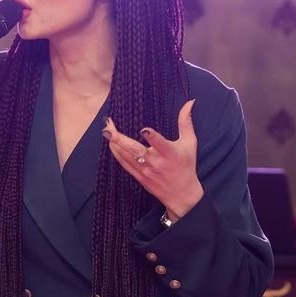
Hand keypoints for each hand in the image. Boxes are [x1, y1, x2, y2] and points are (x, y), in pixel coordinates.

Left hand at [102, 100, 203, 221]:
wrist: (181, 194)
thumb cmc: (186, 166)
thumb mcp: (190, 143)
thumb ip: (186, 122)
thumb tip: (190, 102)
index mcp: (170, 153)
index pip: (160, 144)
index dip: (152, 137)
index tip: (144, 129)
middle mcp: (156, 162)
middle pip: (135, 150)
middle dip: (120, 139)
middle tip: (108, 129)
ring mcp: (146, 171)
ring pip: (126, 157)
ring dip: (115, 144)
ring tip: (106, 131)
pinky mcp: (139, 176)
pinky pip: (125, 164)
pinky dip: (117, 154)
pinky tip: (111, 144)